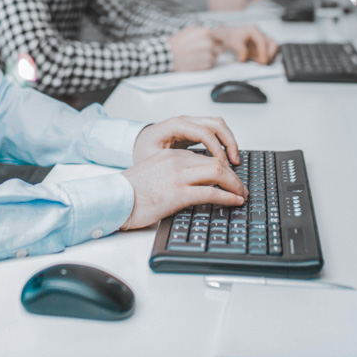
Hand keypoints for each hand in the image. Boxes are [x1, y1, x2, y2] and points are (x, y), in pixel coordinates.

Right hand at [120, 149, 245, 229]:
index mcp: (172, 155)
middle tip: (241, 188)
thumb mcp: (154, 173)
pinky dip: (228, 197)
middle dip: (234, 176)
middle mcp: (177, 161)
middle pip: (216, 162)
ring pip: (218, 173)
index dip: (223, 169)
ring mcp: (178, 176)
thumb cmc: (131, 191)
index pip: (206, 157)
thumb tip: (193, 183)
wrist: (115, 199)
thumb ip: (173, 172)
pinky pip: (211, 193)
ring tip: (242, 194)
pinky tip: (235, 201)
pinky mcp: (178, 194)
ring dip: (235, 185)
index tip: (230, 180)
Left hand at [133, 115, 240, 165]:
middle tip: (235, 162)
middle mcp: (185, 121)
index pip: (204, 133)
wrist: (138, 142)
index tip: (223, 166)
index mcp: (175, 126)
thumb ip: (172, 164)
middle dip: (229, 143)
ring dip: (229, 142)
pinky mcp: (194, 130)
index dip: (217, 149)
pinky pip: (214, 132)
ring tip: (234, 161)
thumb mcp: (153, 158)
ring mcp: (191, 124)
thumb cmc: (143, 150)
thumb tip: (190, 175)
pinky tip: (225, 158)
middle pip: (216, 124)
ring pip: (218, 125)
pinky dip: (223, 143)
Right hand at [168, 26, 219, 71]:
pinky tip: (196, 60)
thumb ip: (203, 30)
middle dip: (215, 48)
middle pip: (221, 46)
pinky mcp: (206, 65)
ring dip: (210, 56)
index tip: (215, 41)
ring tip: (198, 55)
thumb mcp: (189, 30)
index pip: (221, 35)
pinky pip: (211, 63)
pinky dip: (206, 63)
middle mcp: (209, 43)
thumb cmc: (178, 42)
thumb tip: (214, 31)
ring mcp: (209, 55)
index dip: (218, 39)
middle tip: (203, 49)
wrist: (169, 56)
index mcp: (206, 32)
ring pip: (216, 56)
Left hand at [211, 25, 278, 63]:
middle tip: (262, 62)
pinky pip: (269, 51)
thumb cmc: (230, 36)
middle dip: (269, 54)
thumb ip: (239, 50)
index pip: (262, 41)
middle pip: (273, 44)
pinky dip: (265, 56)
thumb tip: (244, 58)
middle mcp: (260, 33)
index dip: (263, 52)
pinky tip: (257, 60)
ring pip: (273, 47)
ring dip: (269, 56)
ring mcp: (262, 39)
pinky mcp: (261, 45)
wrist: (227, 36)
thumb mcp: (232, 42)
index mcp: (253, 30)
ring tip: (260, 62)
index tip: (262, 61)